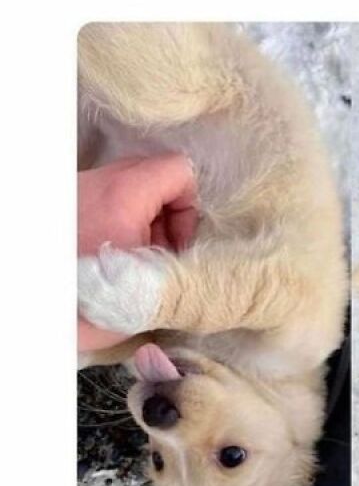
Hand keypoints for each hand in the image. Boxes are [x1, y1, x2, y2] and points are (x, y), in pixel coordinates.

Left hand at [78, 154, 197, 352]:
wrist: (34, 316)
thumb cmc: (93, 302)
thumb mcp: (153, 290)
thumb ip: (183, 267)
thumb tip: (197, 262)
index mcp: (122, 195)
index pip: (179, 170)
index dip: (189, 208)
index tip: (178, 245)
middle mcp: (96, 182)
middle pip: (153, 174)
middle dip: (166, 214)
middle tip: (159, 253)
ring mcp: (77, 190)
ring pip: (129, 188)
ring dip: (142, 221)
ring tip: (132, 259)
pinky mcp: (64, 206)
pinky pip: (106, 200)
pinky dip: (118, 223)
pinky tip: (110, 256)